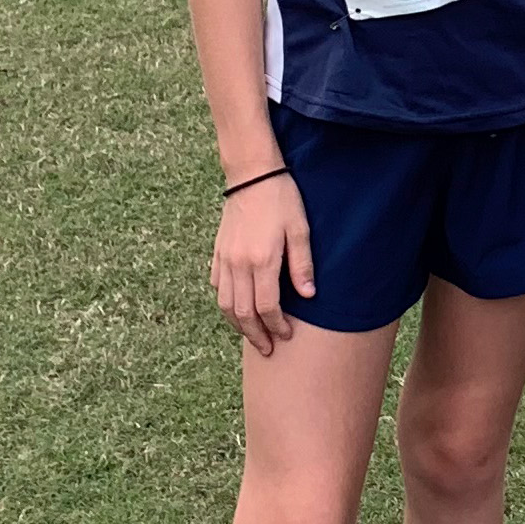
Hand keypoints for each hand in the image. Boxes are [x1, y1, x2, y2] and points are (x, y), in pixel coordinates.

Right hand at [212, 177, 313, 354]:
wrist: (251, 175)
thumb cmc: (281, 199)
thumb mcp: (300, 230)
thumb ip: (302, 265)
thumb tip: (308, 297)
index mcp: (262, 260)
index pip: (267, 307)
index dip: (277, 326)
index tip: (286, 336)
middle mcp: (239, 264)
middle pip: (242, 312)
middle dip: (255, 335)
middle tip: (268, 349)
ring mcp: (225, 258)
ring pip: (225, 303)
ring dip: (238, 324)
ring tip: (252, 335)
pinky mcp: (217, 252)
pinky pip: (217, 286)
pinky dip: (225, 303)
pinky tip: (236, 309)